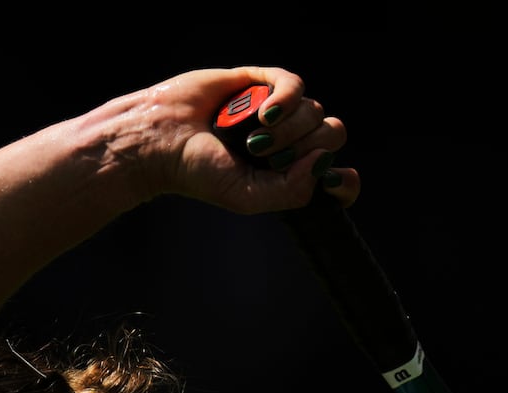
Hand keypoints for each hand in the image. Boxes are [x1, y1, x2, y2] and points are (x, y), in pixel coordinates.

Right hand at [116, 67, 357, 211]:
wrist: (163, 139)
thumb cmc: (198, 171)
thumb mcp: (247, 196)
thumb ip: (291, 191)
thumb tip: (322, 162)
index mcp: (287, 172)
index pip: (336, 174)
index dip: (344, 180)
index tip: (335, 182)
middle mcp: (289, 140)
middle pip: (331, 136)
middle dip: (304, 147)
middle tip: (266, 155)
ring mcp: (278, 111)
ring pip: (315, 112)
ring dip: (287, 128)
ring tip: (252, 138)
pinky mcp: (262, 82)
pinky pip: (295, 85)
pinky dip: (286, 99)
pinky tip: (265, 113)